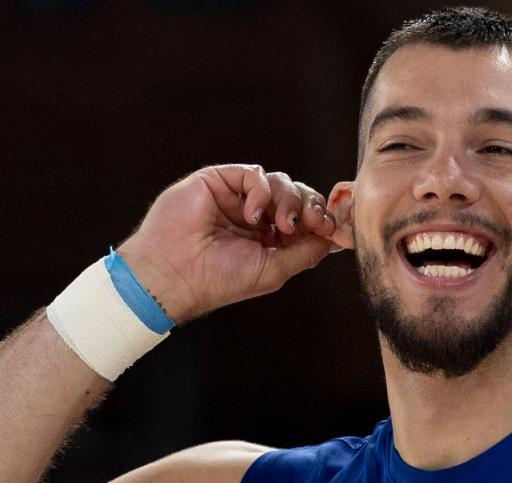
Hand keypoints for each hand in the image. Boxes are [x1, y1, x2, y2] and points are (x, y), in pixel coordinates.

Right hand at [115, 164, 353, 321]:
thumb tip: (334, 238)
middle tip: (309, 222)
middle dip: (309, 206)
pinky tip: (253, 215)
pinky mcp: (219, 181)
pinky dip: (262, 191)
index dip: (320, 218)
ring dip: (289, 200)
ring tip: (279, 224)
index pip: (304, 218)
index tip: (328, 227)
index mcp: (267, 239)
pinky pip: (254, 173)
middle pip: (297, 196)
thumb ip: (306, 252)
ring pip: (280, 182)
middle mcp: (254, 216)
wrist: (176, 273)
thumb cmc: (219, 279)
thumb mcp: (274, 270)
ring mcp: (236, 198)